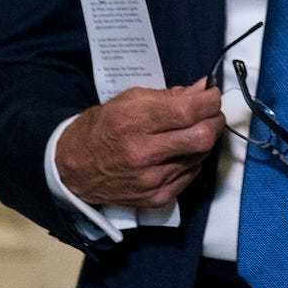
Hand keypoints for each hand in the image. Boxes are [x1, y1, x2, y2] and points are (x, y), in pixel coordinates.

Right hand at [55, 79, 222, 208]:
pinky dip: (192, 161)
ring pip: (200, 156)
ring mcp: (150, 180)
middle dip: (215, 121)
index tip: (212, 96)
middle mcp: (142, 153)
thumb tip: (204, 88)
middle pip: (202, 137)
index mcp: (134, 122)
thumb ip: (170, 95)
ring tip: (190, 133)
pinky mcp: (155, 198)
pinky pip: (190, 175)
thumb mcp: (130, 100)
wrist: (73, 169)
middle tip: (210, 115)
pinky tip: (178, 155)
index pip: (189, 111)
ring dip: (203, 141)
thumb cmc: (103, 127)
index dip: (210, 101)